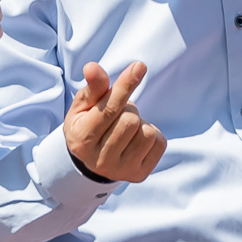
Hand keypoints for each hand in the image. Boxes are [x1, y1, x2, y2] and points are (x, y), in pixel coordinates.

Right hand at [65, 61, 165, 183]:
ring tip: (126, 128)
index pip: (108, 110)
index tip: (139, 66)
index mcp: (82, 140)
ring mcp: (121, 170)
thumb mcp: (83, 106)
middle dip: (128, 109)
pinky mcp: (140, 175)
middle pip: (131, 120)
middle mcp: (100, 160)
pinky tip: (136, 139)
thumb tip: (92, 67)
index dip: (125, 86)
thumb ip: (92, 88)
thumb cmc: (87, 125)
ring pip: (147, 132)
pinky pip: (160, 143)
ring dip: (140, 123)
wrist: (92, 161)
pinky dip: (152, 135)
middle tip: (118, 114)